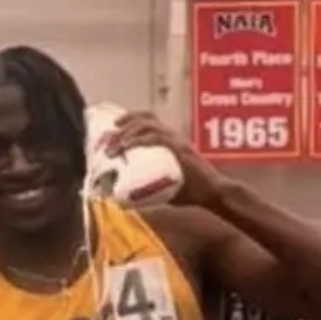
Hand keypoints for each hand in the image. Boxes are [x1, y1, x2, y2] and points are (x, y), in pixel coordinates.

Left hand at [91, 108, 228, 209]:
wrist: (213, 194)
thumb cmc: (191, 192)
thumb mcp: (164, 187)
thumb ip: (147, 187)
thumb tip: (124, 201)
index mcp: (171, 141)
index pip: (148, 120)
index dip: (129, 119)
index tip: (113, 129)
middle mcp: (174, 136)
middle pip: (145, 118)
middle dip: (123, 125)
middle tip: (108, 140)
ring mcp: (178, 142)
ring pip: (147, 126)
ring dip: (127, 134)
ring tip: (113, 147)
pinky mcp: (180, 150)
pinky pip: (156, 138)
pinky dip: (138, 140)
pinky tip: (126, 146)